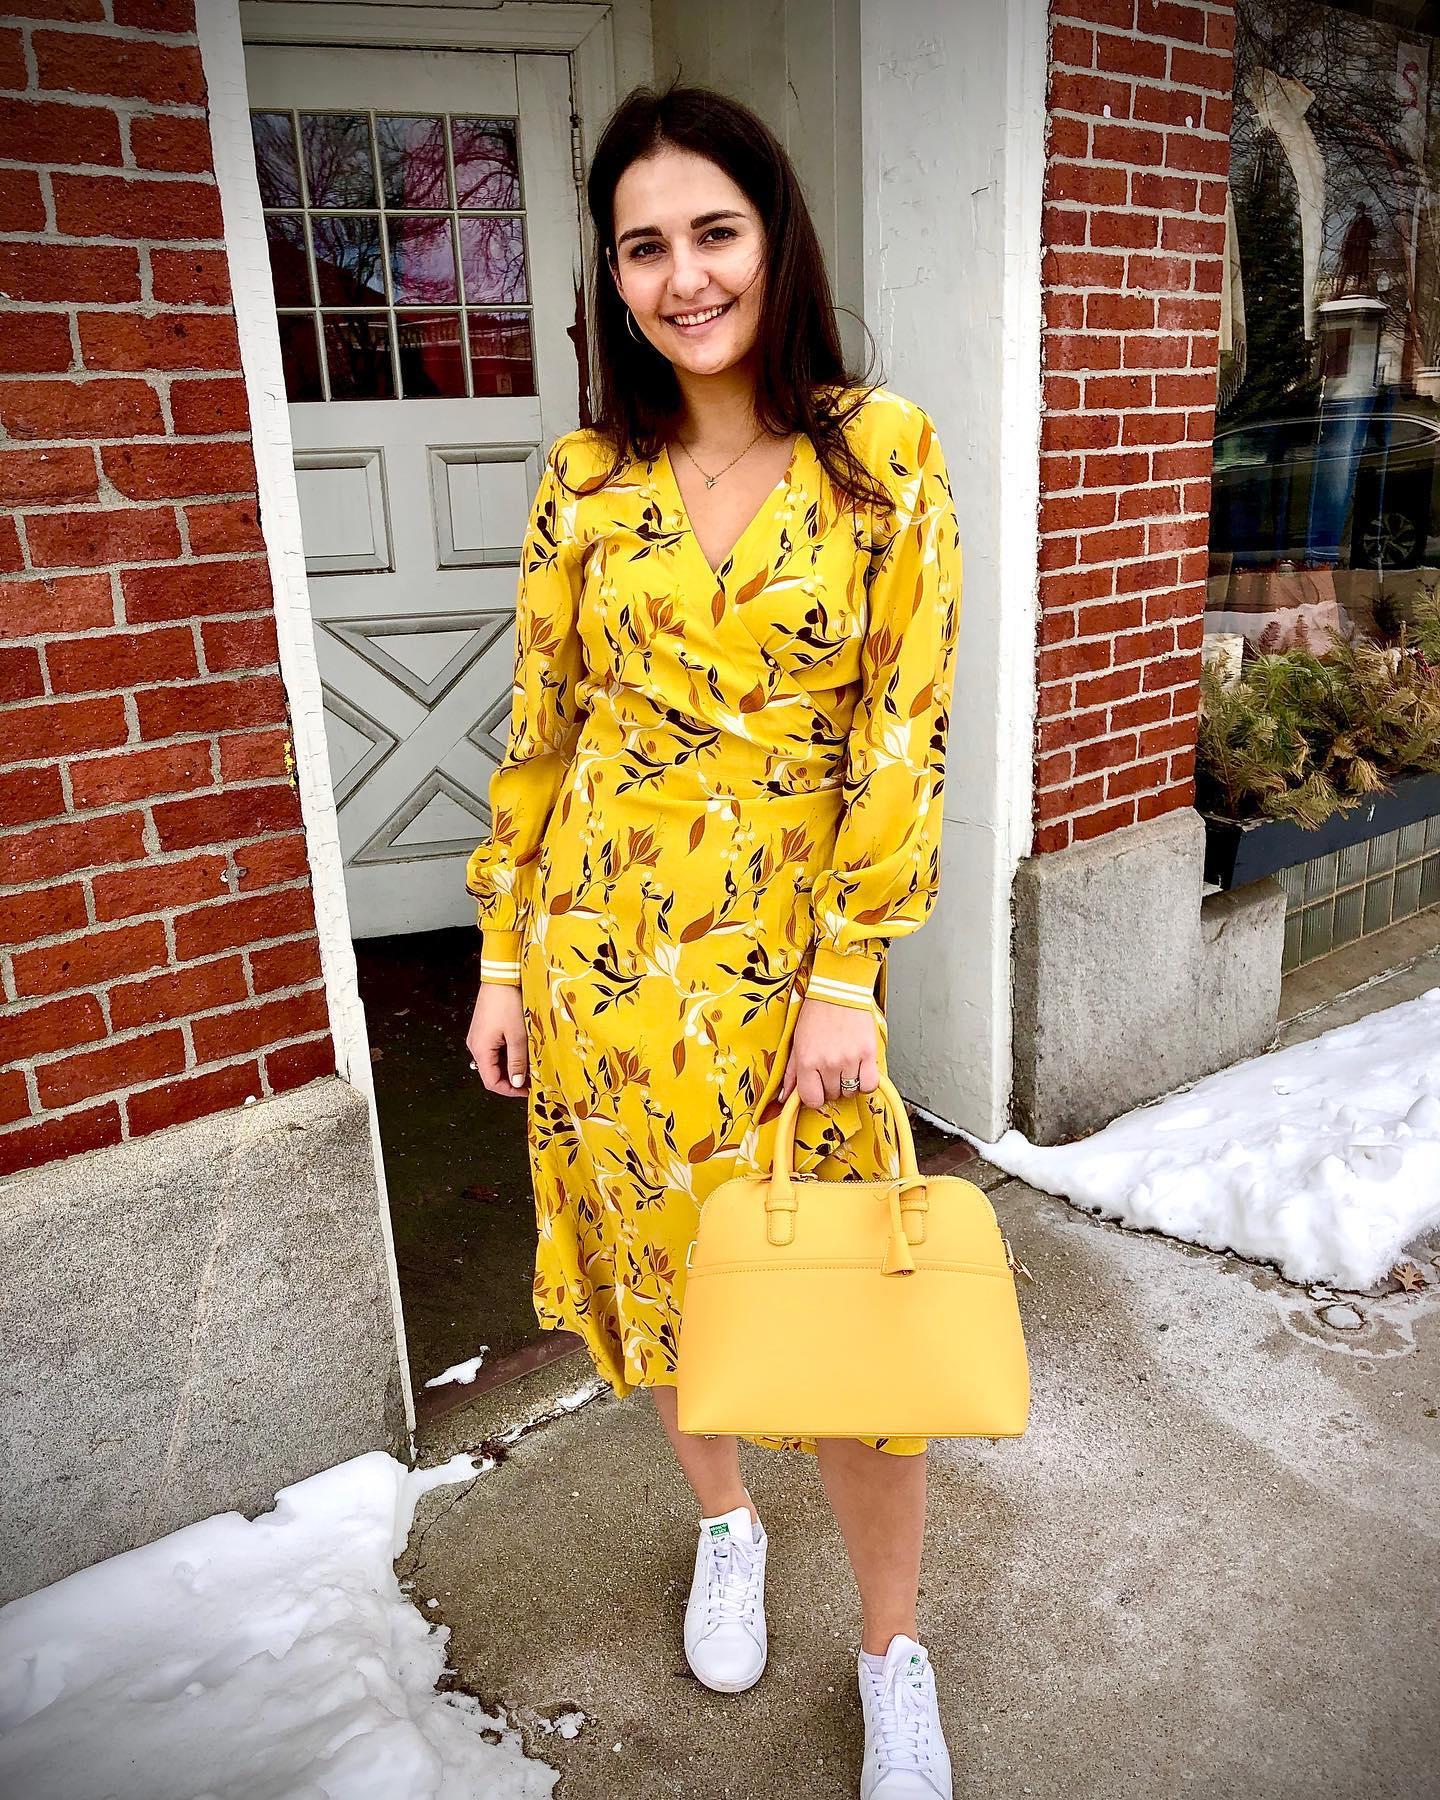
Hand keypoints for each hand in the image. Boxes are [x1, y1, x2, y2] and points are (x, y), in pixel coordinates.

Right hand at [467, 982, 528, 1096]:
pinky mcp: (485, 1029)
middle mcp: (475, 1045)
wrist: (501, 976)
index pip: (491, 1081)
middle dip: (513, 1078)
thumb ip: (517, 1061)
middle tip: (533, 1078)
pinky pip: (496, 1049)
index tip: (528, 1090)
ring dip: (512, 1065)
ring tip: (531, 1064)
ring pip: (495, 1061)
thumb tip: (518, 1082)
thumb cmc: (508, 1003)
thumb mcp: (517, 1035)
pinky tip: (523, 1050)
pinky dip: (509, 1053)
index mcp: (480, 1049)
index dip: (510, 1090)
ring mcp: (479, 1036)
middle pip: (493, 1072)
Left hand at [779, 996, 880, 1107]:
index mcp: (807, 1060)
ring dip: (848, 1083)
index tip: (818, 1088)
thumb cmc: (817, 1013)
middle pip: (833, 1095)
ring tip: (845, 1066)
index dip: (815, 1096)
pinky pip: (869, 1084)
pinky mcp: (868, 1053)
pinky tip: (860, 1071)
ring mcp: (849, 1059)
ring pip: (851, 1091)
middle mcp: (828, 1062)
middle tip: (831, 1068)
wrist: (838, 990)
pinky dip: (866, 1082)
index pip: (812, 1099)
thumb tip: (785, 1097)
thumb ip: (791, 1072)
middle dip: (831, 1086)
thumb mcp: (797, 1042)